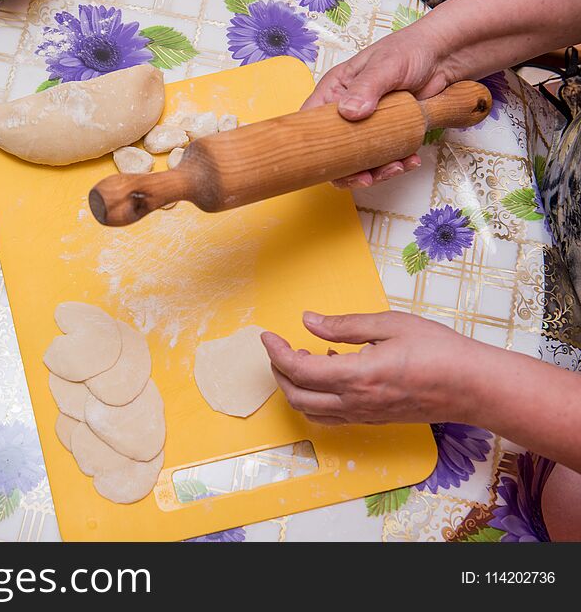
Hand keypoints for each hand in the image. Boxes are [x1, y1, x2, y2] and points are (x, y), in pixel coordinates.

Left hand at [260, 311, 490, 425]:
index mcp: (356, 377)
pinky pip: (332, 415)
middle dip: (278, 372)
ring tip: (300, 360)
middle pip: (296, 396)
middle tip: (277, 348)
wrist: (473, 386)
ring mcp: (364, 415)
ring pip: (311, 410)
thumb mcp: (390, 324)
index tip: (267, 336)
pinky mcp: (373, 419)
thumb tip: (308, 321)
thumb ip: (344, 326)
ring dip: (295, 387)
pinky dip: (317, 397)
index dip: (276, 354)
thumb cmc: (439, 351)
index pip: (298, 371)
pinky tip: (329, 372)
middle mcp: (355, 403)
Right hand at [302, 28, 453, 187]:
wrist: (445, 57)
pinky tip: (409, 160)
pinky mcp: (386, 136)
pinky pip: (383, 159)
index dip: (312, 145)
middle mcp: (346, 112)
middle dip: (348, 170)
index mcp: (334, 92)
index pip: (310, 122)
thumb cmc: (411, 49)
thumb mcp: (386, 65)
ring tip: (396, 167)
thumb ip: (366, 87)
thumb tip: (349, 112)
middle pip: (332, 151)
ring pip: (358, 161)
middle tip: (366, 177)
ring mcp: (366, 127)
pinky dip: (396, 165)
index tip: (327, 162)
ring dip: (376, 171)